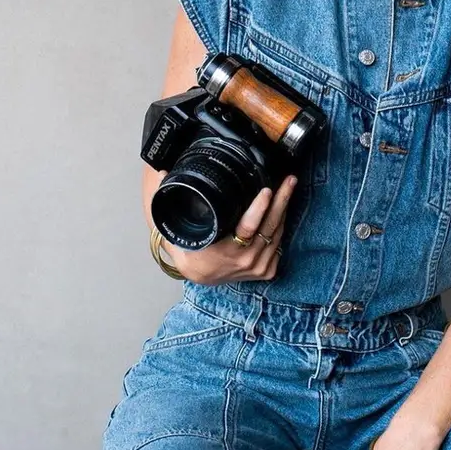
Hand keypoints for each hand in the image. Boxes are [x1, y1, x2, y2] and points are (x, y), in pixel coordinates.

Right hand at [159, 174, 297, 284]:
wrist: (201, 275)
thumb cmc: (190, 250)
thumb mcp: (175, 231)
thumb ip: (167, 204)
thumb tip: (162, 173)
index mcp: (224, 252)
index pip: (247, 229)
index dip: (258, 209)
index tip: (266, 190)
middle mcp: (244, 262)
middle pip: (269, 227)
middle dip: (281, 200)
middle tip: (288, 179)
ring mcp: (257, 267)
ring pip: (277, 233)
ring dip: (284, 208)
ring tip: (288, 186)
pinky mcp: (267, 270)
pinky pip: (279, 244)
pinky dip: (281, 225)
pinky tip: (283, 207)